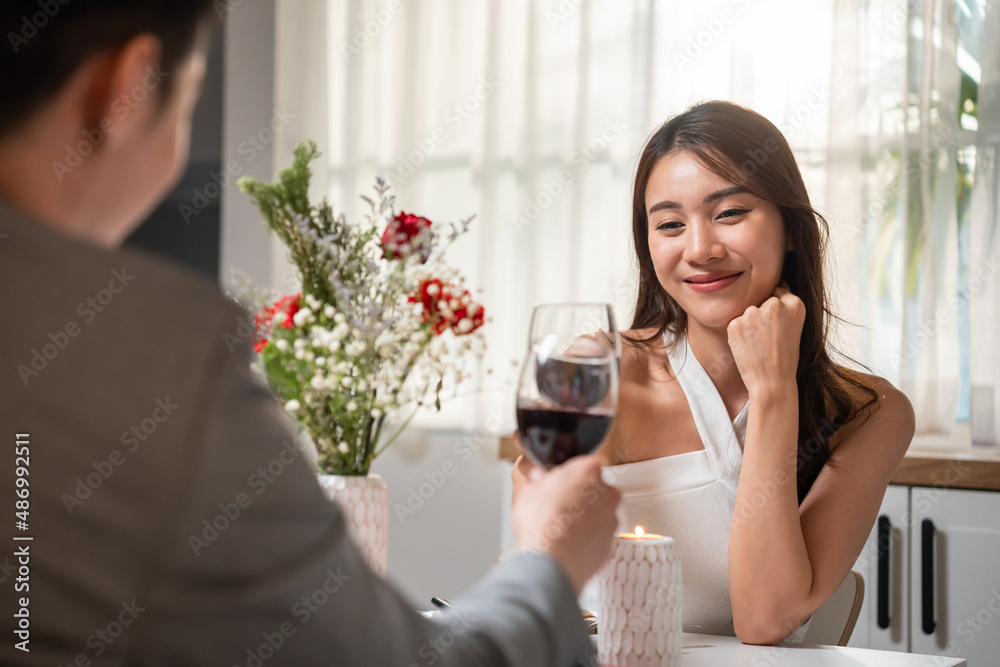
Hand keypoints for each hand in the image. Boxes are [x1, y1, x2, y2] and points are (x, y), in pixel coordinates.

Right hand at [511, 455, 619, 593]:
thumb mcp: (527, 491)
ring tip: (559, 528)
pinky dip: (586, 537)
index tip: (555, 485)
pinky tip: (567, 541)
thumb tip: (537, 477)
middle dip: (576, 496)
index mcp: (588, 470)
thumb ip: (537, 478)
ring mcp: (611, 518)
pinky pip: (597, 534)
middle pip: (591, 488)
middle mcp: (607, 492)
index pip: (579, 466)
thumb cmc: (542, 526)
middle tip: (556, 506)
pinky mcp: (611, 542)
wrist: (551, 563)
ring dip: (583, 517)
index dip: (564, 477)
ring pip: (596, 512)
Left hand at [726, 284, 804, 397]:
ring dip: (750, 325)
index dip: (776, 313)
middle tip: (769, 340)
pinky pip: (736, 323)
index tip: (779, 329)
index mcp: (795, 304)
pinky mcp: (736, 323)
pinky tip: (748, 348)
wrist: (772, 382)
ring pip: (748, 313)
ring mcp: (754, 312)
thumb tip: (778, 285)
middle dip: (762, 317)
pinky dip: (739, 334)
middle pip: (761, 302)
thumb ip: (786, 306)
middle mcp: (774, 304)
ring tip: (760, 346)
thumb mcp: (795, 327)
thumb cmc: (785, 358)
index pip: (779, 293)